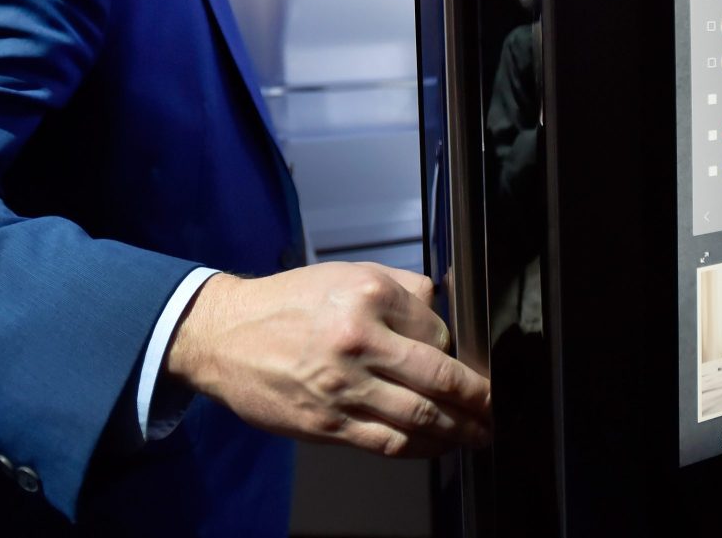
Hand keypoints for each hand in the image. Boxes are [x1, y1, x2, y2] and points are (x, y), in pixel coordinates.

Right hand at [165, 263, 490, 457]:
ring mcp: (343, 386)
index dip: (458, 349)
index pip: (438, 329)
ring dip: (460, 429)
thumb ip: (401, 289)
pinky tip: (439, 445)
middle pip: (440, 376)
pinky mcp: (328, 424)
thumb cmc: (288, 305)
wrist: (224, 336)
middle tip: (497, 406)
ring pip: (422, 416)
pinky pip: (389, 443)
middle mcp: (358, 339)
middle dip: (478, 397)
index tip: (470, 361)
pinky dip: (423, 448)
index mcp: (368, 295)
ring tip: (481, 433)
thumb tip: (445, 307)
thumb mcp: (347, 275)